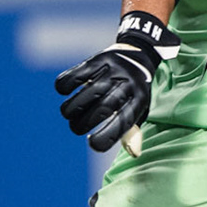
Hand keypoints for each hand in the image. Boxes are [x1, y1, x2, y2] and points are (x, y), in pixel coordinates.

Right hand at [55, 12, 179, 151]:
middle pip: (102, 110)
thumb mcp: (139, 109)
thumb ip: (132, 131)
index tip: (92, 144)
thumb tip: (134, 153)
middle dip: (82, 124)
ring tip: (69, 114)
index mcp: (140, 101)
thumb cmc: (135, 90)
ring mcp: (113, 71)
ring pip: (87, 93)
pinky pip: (76, 75)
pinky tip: (65, 92)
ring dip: (71, 109)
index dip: (105, 137)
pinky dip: (65, 86)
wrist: (140, 53)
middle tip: (76, 128)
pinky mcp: (99, 60)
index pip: (123, 124)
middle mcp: (128, 85)